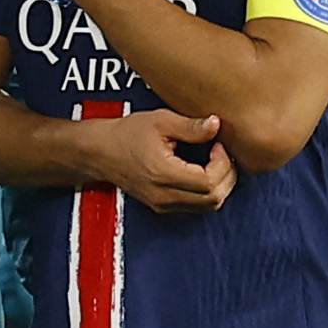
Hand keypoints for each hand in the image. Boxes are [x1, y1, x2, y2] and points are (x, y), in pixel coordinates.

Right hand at [74, 106, 235, 214]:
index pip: (209, 182)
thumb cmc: (127, 134)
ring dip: (220, 185)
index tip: (218, 144)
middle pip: (213, 199)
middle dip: (227, 176)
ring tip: (215, 161)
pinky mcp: (163, 206)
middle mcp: (165, 195)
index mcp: (164, 174)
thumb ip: (191, 126)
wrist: (101, 152)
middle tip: (222, 153)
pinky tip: (205, 171)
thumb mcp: (160, 121)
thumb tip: (217, 125)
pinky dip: (208, 192)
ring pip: (208, 207)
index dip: (223, 164)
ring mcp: (164, 204)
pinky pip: (196, 207)